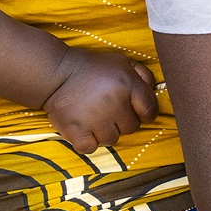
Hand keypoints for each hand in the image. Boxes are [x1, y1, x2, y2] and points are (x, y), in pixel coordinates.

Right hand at [43, 49, 157, 153]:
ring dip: (106, 131)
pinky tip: (85, 128)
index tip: (136, 110)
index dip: (145, 112)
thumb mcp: (122, 63)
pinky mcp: (76, 132)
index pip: (150, 111)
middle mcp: (115, 104)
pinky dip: (88, 142)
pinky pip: (91, 148)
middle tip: (109, 109)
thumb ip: (143, 76)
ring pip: (113, 139)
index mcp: (128, 85)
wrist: (56, 74)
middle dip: (123, 120)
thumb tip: (154, 90)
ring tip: (95, 116)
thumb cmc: (93, 68)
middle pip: (132, 128)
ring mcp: (95, 120)